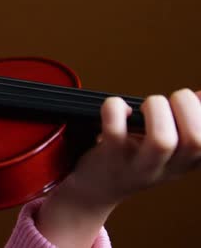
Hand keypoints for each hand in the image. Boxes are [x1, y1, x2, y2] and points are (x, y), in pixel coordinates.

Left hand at [36, 88, 200, 246]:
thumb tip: (200, 96)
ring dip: (156, 109)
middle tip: (168, 100)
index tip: (193, 99)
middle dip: (185, 106)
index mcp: (187, 162)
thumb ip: (185, 124)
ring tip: (145, 106)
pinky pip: (114, 130)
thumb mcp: (168, 148)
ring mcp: (138, 165)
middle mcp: (167, 167)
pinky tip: (118, 109)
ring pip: (161, 140)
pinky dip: (115, 108)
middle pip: (196, 140)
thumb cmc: (133, 158)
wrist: (94, 188)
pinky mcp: (110, 157)